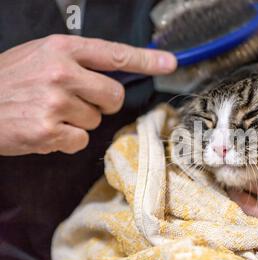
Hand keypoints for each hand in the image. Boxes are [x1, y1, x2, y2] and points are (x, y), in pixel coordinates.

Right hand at [0, 34, 176, 155]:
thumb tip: (114, 72)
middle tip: (77, 103)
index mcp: (61, 49)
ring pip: (97, 121)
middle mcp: (62, 72)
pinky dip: (66, 140)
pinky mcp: (49, 130)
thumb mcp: (39, 56)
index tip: (169, 62)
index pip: (115, 53)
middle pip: (114, 95)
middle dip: (103, 104)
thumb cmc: (8, 81)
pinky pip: (80, 140)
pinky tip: (45, 130)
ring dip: (79, 122)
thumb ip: (77, 62)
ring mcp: (56, 102)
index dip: (146, 59)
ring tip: (49, 114)